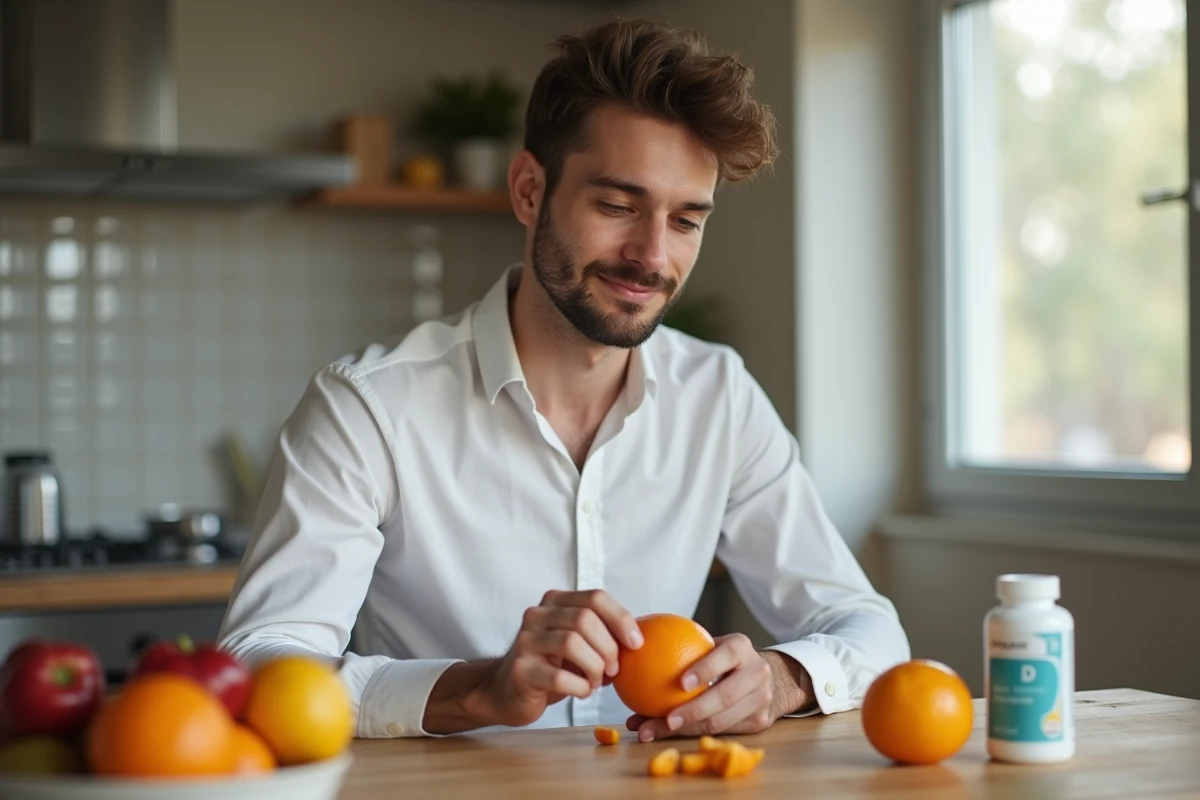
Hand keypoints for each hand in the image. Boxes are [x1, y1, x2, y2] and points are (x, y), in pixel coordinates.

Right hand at [485, 589, 642, 727]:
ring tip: (597, 682)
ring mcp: (525, 641)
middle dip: (608, 647)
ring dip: (595, 668)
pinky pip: (559, 676)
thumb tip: (637, 641)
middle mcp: (537, 615)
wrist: (505, 691)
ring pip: (572, 643)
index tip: (636, 644)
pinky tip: (582, 691)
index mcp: (555, 601)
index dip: (621, 619)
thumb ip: (601, 634)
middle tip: (614, 670)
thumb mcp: (577, 643)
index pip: (595, 597)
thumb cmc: (551, 666)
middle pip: (585, 619)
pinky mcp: (520, 670)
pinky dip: (580, 687)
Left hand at [625, 634, 805, 740]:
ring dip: (686, 730)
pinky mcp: (760, 722)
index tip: (680, 682)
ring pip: (722, 722)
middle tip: (665, 719)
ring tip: (653, 731)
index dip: (705, 669)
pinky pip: (723, 734)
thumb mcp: (711, 647)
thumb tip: (629, 655)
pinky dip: (694, 736)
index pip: (726, 655)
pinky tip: (667, 736)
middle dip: (693, 711)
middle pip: (724, 696)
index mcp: (742, 648)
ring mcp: (761, 699)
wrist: (766, 677)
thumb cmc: (723, 660)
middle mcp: (757, 672)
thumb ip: (679, 651)